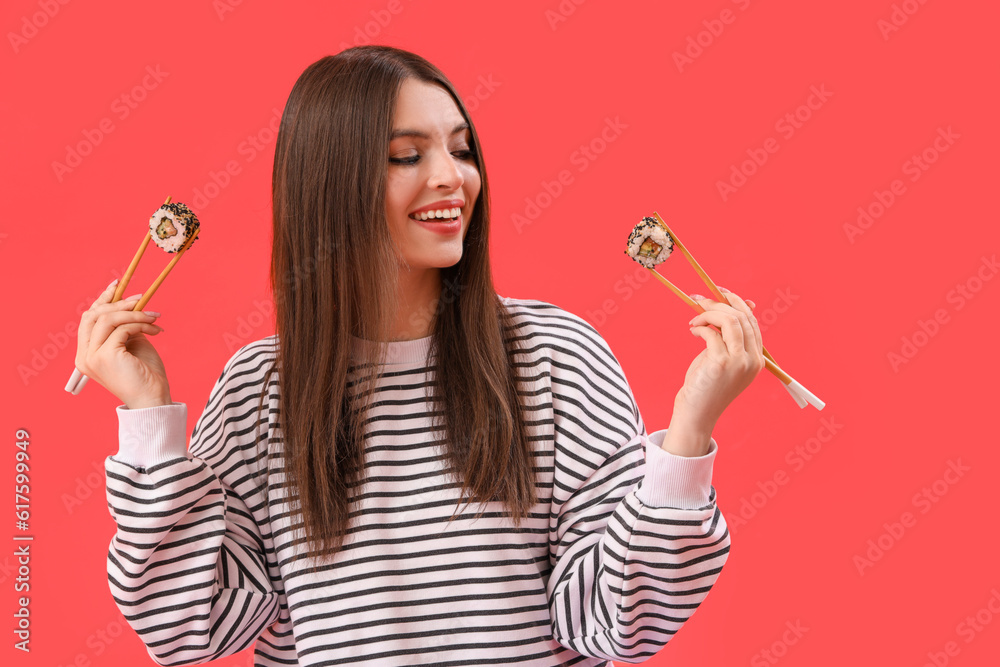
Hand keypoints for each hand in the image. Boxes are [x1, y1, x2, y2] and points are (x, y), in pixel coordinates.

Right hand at [74, 280, 170, 408]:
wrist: (154, 398)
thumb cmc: (146, 374)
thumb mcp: (132, 344)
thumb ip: (125, 326)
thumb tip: (130, 302)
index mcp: (87, 354)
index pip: (88, 319)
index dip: (102, 300)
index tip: (117, 285)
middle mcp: (85, 356)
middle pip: (93, 315)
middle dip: (118, 302)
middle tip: (141, 298)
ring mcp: (92, 357)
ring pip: (108, 319)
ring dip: (134, 313)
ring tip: (154, 316)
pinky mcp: (106, 356)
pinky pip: (123, 328)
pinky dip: (141, 324)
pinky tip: (155, 330)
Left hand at [672, 288, 764, 434]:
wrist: (697, 412)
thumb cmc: (707, 384)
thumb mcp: (722, 357)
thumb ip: (728, 336)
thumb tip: (734, 305)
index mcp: (757, 359)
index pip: (752, 321)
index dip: (737, 303)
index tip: (720, 292)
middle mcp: (752, 360)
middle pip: (741, 318)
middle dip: (719, 303)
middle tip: (699, 300)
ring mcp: (739, 362)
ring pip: (730, 321)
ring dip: (709, 313)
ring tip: (695, 319)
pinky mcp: (721, 363)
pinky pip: (711, 333)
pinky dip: (700, 327)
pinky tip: (692, 331)